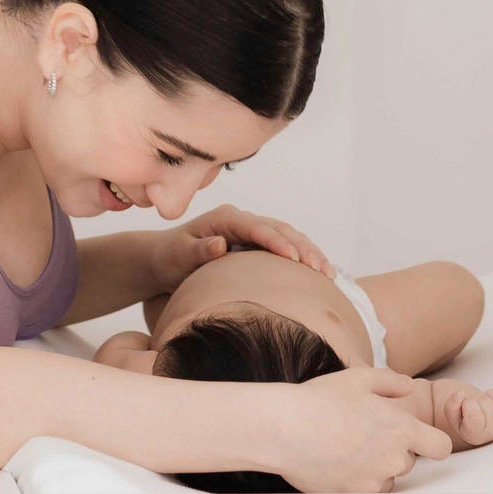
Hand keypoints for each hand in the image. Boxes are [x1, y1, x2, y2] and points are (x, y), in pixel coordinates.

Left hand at [155, 205, 334, 291]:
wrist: (164, 259)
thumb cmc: (170, 257)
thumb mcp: (178, 255)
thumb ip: (197, 250)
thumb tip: (219, 243)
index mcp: (225, 219)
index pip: (257, 227)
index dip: (277, 242)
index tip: (294, 259)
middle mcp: (242, 221)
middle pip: (280, 229)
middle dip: (303, 247)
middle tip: (321, 270)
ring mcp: (251, 231)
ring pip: (289, 236)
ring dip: (309, 252)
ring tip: (328, 273)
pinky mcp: (256, 244)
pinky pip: (286, 247)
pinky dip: (304, 258)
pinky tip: (320, 274)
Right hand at [284, 367, 452, 492]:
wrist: (284, 428)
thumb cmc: (319, 400)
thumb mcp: (358, 378)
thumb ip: (391, 381)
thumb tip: (407, 387)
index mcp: (402, 428)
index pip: (441, 447)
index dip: (431, 443)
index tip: (417, 439)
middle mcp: (394, 458)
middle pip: (409, 462)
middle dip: (393, 450)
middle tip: (363, 435)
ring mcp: (374, 480)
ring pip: (387, 479)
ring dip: (375, 468)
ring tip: (345, 448)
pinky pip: (365, 492)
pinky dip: (356, 481)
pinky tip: (336, 463)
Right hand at [434, 380, 492, 449]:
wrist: (479, 422)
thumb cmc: (464, 417)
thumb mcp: (452, 413)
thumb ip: (451, 405)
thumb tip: (460, 394)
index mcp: (473, 435)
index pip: (473, 412)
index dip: (467, 402)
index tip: (466, 406)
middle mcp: (492, 433)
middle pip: (485, 402)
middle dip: (479, 398)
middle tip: (476, 406)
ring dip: (491, 395)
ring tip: (486, 404)